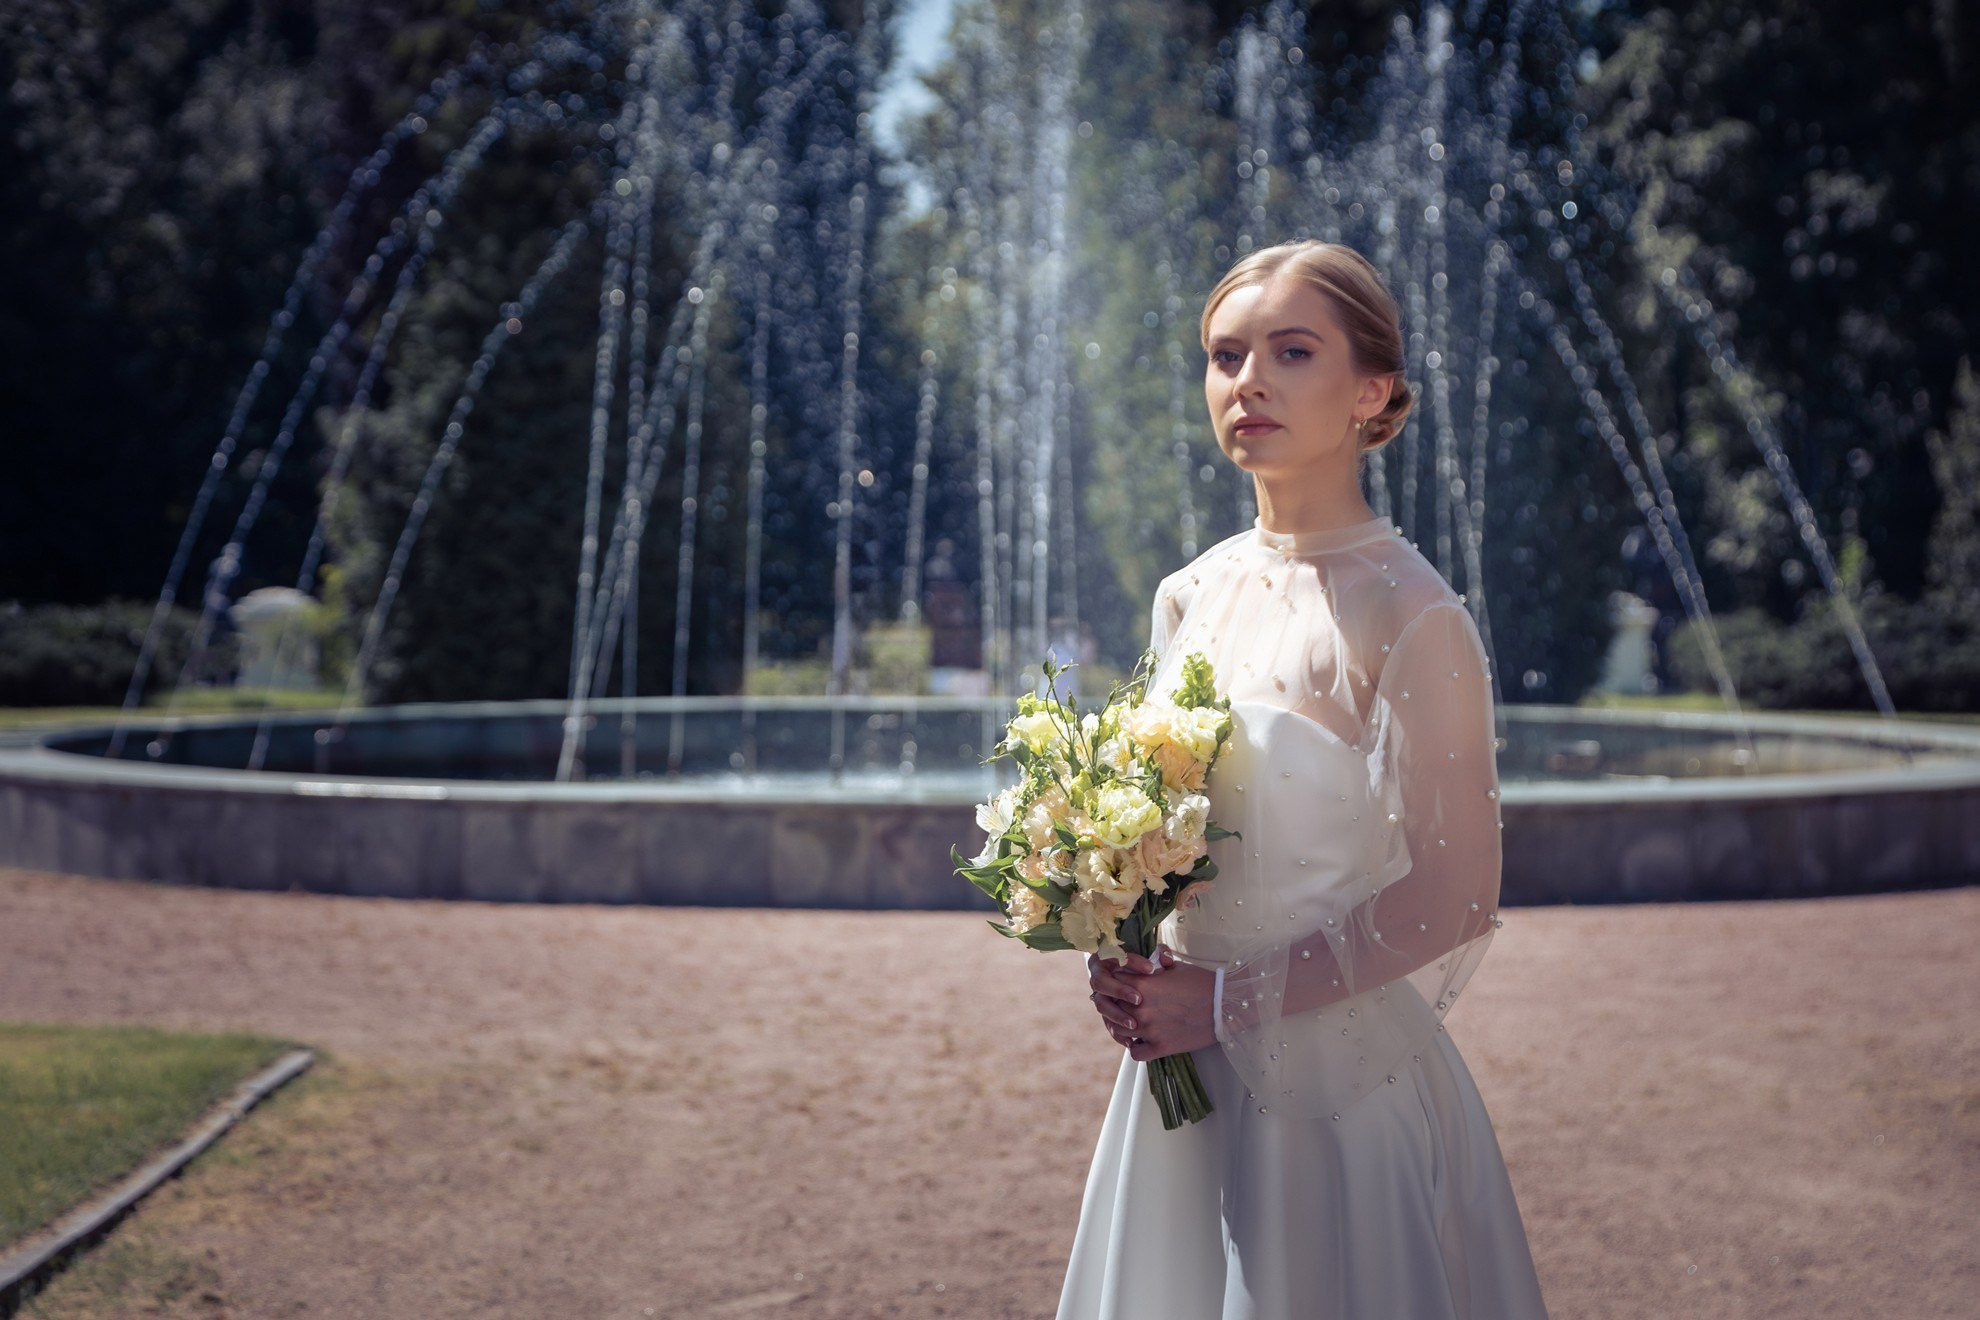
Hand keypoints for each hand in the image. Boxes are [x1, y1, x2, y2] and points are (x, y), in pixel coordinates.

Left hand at [1086, 944, 1218, 1062]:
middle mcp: (1140, 1008)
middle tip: (1129, 1006)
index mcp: (1142, 985)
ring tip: (1135, 1025)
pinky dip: (1137, 1048)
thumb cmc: (1201, 982)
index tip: (1125, 986)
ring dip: (1125, 1028)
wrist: (1224, 1004)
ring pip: (1120, 1032)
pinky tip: (1144, 1042)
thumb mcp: (1175, 967)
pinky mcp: (1161, 1047)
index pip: (1114, 982)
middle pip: (1113, 1007)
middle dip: (1119, 1006)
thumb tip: (1152, 958)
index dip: (1118, 984)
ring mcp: (1149, 1030)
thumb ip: (1156, 963)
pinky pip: (1135, 1053)